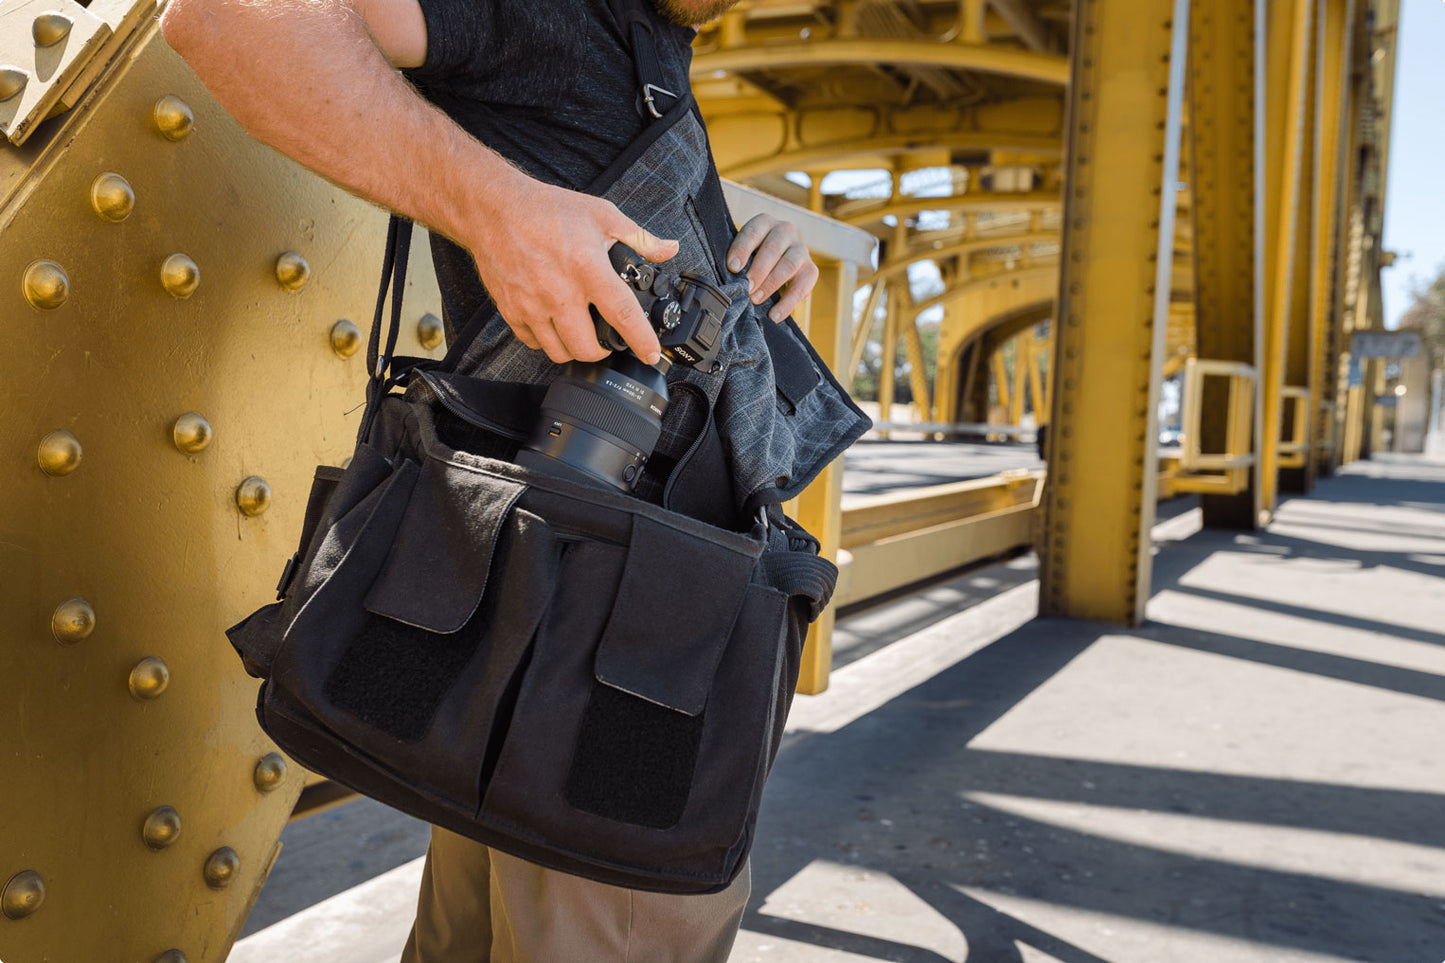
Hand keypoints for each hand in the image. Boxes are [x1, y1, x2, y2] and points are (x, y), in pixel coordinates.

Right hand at [467, 175, 677, 364]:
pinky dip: (547, 341)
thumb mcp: (601, 214)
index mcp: (587, 269)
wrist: (494, 209)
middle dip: (603, 351)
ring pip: (559, 352)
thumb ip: (639, 237)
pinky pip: (533, 343)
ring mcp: (532, 305)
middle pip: (587, 348)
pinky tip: (554, 325)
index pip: (622, 314)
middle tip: (608, 340)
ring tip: (581, 335)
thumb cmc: (548, 210)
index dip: (641, 340)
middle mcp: (559, 293)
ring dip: (574, 349)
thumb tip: (669, 249)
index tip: (651, 354)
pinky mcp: (511, 310)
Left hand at [727, 214, 818, 321]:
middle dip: (758, 269)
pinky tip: (774, 315)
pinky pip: (803, 286)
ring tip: (756, 299)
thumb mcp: (743, 254)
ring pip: (790, 263)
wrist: (774, 269)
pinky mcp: (811, 270)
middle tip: (746, 287)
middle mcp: (785, 231)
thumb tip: (724, 277)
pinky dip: (788, 302)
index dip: (743, 248)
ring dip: (771, 283)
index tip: (733, 267)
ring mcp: (800, 249)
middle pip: (774, 247)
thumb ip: (736, 261)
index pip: (755, 230)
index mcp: (765, 223)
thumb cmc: (751, 260)